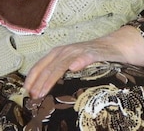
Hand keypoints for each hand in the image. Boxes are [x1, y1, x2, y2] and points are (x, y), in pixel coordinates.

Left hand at [23, 25, 143, 98]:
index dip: (32, 78)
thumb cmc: (92, 58)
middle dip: (40, 82)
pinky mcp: (95, 53)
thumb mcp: (74, 64)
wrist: (117, 46)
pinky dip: (79, 61)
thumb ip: (61, 74)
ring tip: (43, 90)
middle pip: (49, 66)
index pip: (41, 65)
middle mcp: (67, 50)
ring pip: (63, 63)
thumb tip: (44, 92)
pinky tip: (73, 68)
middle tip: (33, 97)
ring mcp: (80, 50)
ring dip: (52, 77)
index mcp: (60, 53)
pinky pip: (86, 56)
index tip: (26, 92)